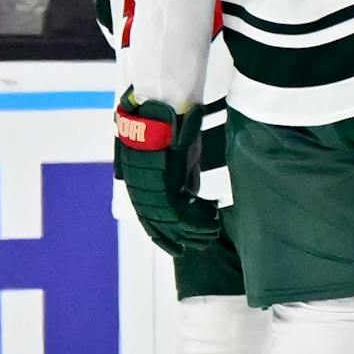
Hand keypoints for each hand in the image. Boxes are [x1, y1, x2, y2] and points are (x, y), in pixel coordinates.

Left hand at [114, 92, 220, 254]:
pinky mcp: (163, 183)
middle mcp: (141, 191)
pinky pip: (180, 212)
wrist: (159, 106)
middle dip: (183, 238)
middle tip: (204, 242)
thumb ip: (181, 176)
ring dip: (195, 230)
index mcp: (140, 185)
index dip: (165, 237)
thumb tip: (191, 192)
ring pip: (172, 223)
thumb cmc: (169, 125)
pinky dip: (198, 217)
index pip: (150, 222)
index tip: (182, 247)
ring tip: (213, 230)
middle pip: (160, 227)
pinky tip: (213, 215)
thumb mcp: (176, 155)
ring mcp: (150, 189)